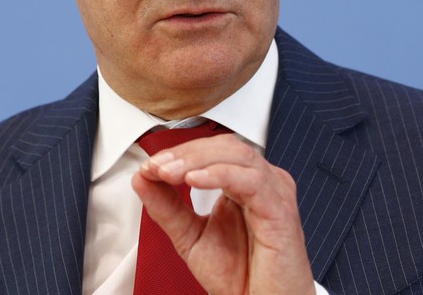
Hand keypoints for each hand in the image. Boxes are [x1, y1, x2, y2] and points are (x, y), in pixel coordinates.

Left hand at [131, 134, 315, 294]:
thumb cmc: (241, 276)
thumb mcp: (190, 236)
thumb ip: (167, 207)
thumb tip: (142, 178)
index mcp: (244, 184)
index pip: (213, 150)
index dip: (180, 152)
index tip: (150, 165)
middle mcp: (261, 183)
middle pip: (226, 146)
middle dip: (186, 153)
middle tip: (157, 167)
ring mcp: (274, 194)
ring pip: (238, 155)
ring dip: (198, 159)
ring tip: (169, 172)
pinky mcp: (280, 211)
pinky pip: (252, 181)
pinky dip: (221, 174)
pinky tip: (195, 179)